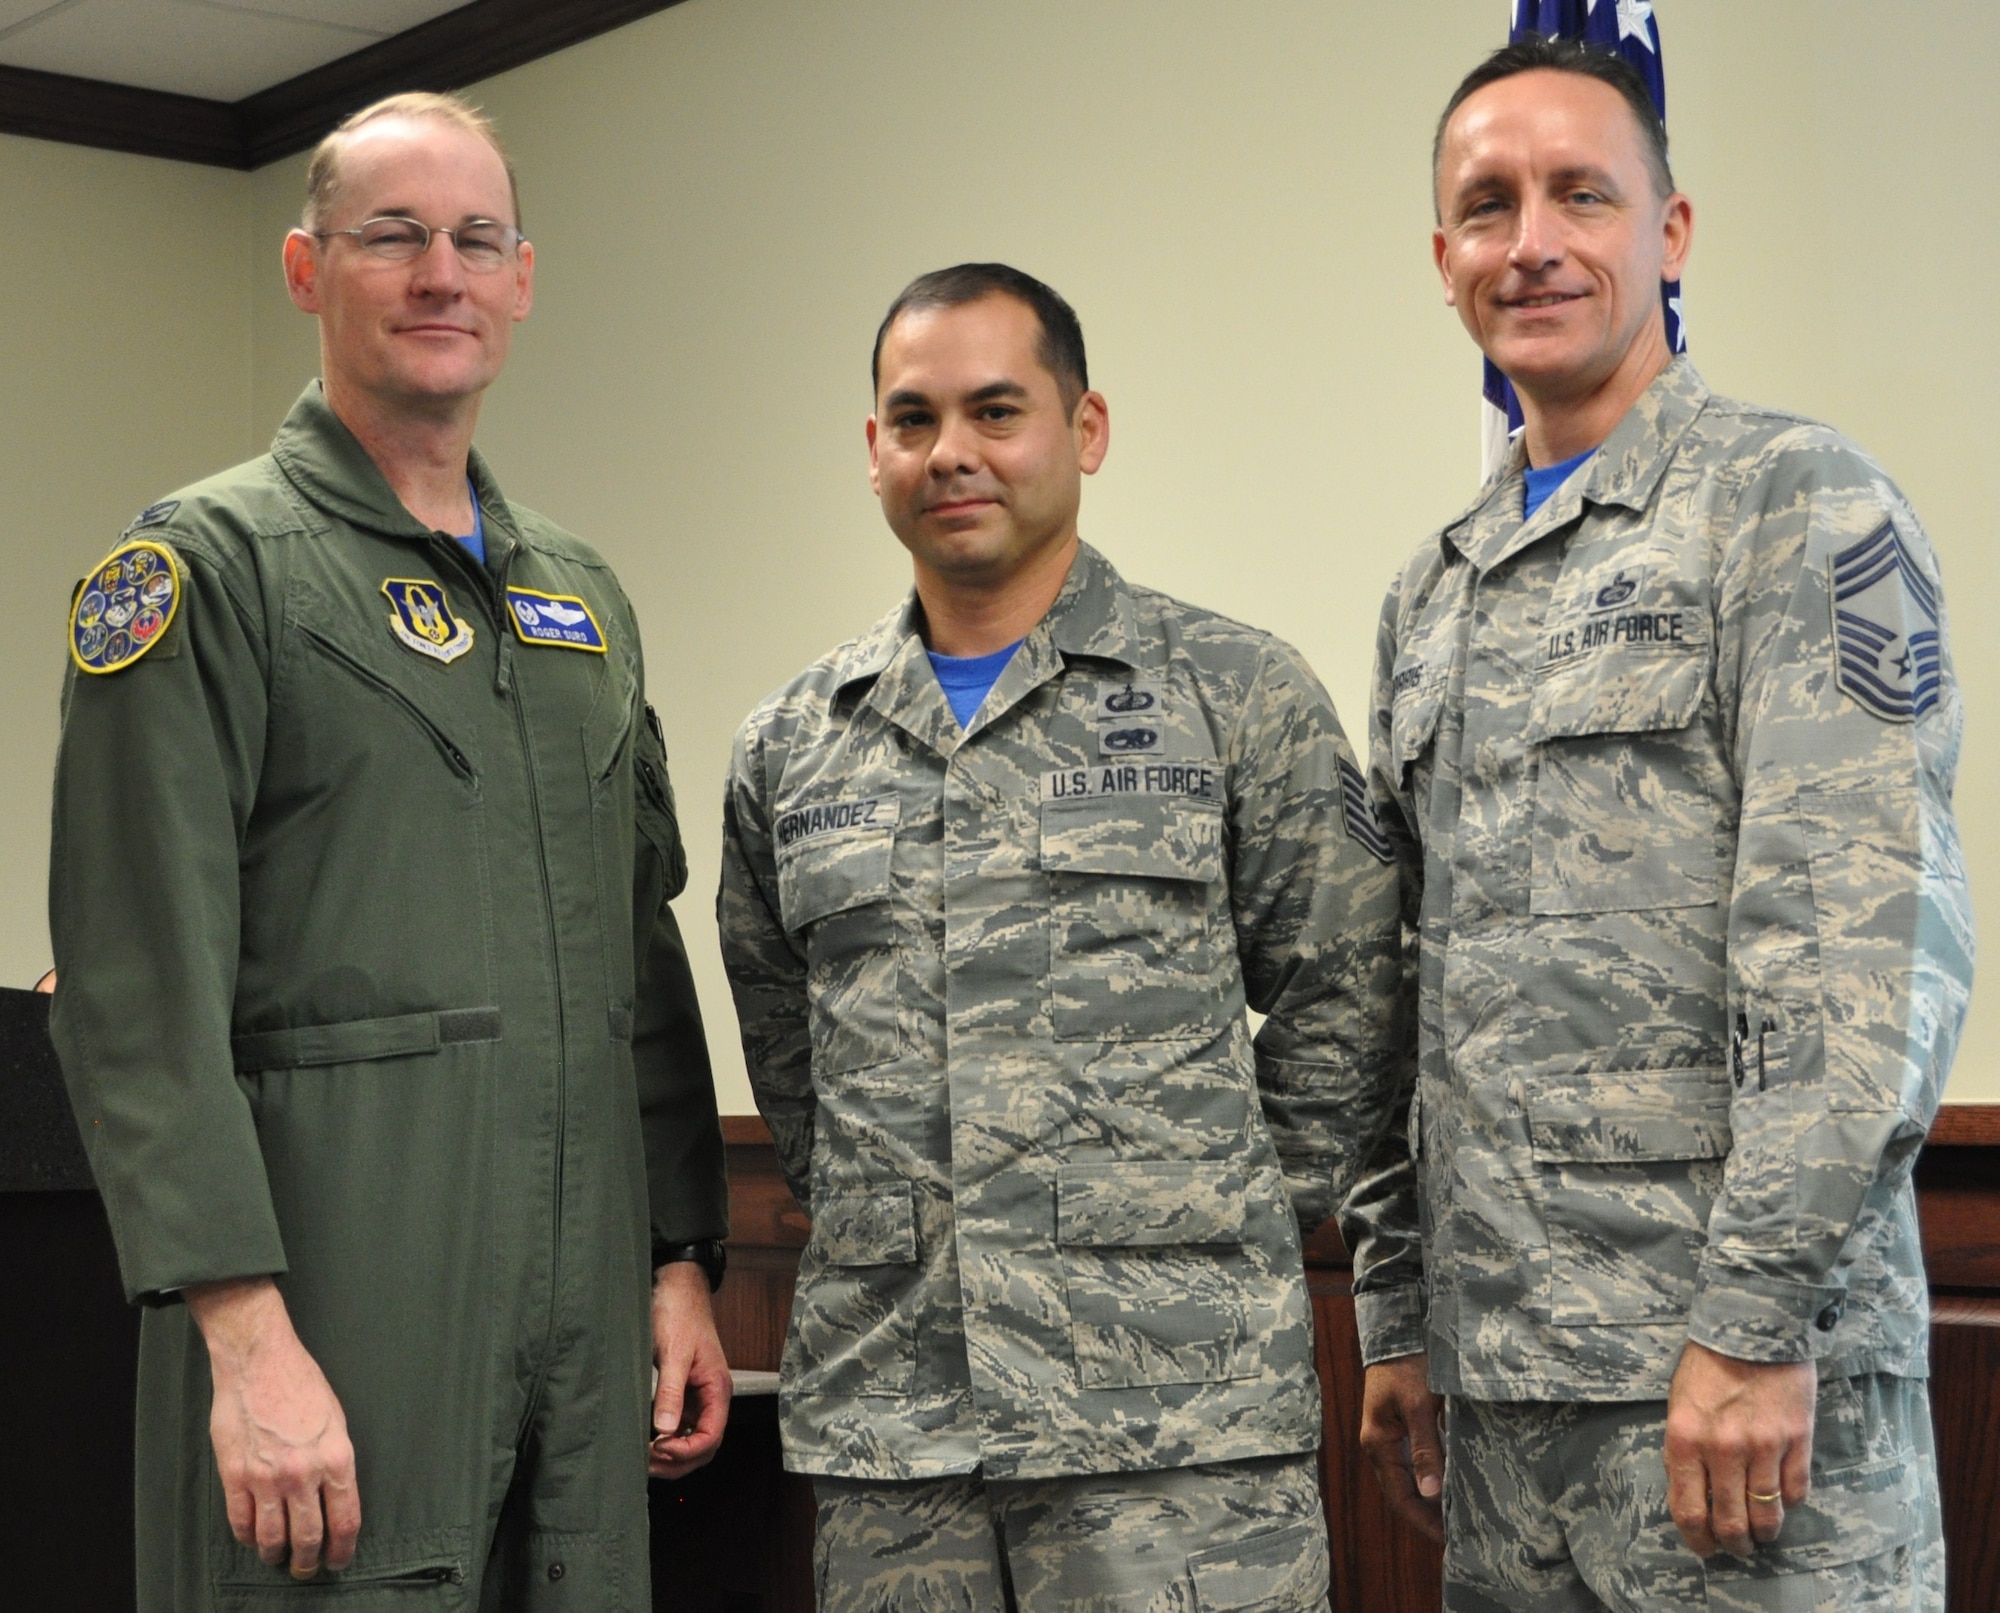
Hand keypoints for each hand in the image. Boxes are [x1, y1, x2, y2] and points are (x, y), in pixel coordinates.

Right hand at [186, 1278, 358, 1578]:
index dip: (343, 1549)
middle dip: (309, 1561)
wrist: (259, 1361)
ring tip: (279, 1558)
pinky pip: (241, 1522)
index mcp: (336, 1458)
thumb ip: (335, 1463)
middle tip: (307, 1568)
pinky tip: (253, 1538)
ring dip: (277, 1555)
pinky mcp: (235, 1475)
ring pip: (272, 1537)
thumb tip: (334, 1498)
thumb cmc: (302, 1384)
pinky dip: (248, 1537)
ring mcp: (266, 1477)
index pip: (346, 1521)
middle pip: (309, 1537)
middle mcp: (303, 1473)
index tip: (339, 1560)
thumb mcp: (336, 1421)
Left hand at [649, 1261, 731, 1478]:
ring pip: (691, 1440)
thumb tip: (665, 1430)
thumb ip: (671, 1392)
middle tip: (646, 1461)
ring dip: (670, 1454)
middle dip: (677, 1460)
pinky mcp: (683, 1391)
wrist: (676, 1286)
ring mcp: (697, 1396)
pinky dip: (665, 1438)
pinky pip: (679, 1425)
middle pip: (703, 1447)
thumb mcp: (673, 1353)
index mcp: (717, 1389)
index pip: (711, 1437)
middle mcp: (711, 1397)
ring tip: (643, 1456)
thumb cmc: (679, 1313)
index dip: (686, 1451)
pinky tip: (646, 1439)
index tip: (659, 1448)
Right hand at [1360, 1352, 1444, 1543]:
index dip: (1423, 1521)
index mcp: (1378, 1445)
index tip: (1448, 1540)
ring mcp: (1392, 1437)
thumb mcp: (1418, 1407)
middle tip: (1461, 1533)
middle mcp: (1382, 1446)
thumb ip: (1425, 1449)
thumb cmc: (1405, 1367)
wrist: (1397, 1331)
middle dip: (1429, 1515)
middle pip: (1405, 1492)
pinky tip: (1457, 1482)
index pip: (1400, 1497)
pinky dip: (1437, 1475)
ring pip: (1413, 1478)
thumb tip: (1431, 1494)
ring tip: (1462, 1514)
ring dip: (1434, 1497)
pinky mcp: (1405, 1426)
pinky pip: (1420, 1460)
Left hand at [1664, 1340, 1815, 1558]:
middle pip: (1730, 1522)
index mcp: (1685, 1439)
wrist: (1753, 1326)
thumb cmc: (1708, 1365)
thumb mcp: (1680, 1405)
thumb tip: (1692, 1495)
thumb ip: (1684, 1450)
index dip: (1697, 1540)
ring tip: (1762, 1532)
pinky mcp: (1798, 1440)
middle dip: (1734, 1544)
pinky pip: (1795, 1492)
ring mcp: (1764, 1446)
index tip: (1705, 1549)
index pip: (1688, 1511)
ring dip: (1764, 1532)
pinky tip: (1782, 1498)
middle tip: (1738, 1546)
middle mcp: (1723, 1449)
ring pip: (1767, 1515)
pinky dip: (1788, 1503)